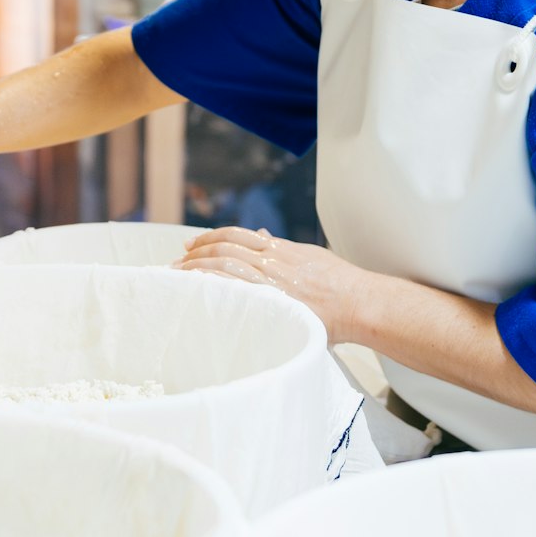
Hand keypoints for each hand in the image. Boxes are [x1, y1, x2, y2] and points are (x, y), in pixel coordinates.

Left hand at [173, 227, 370, 343]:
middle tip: (176, 262)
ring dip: (196, 269)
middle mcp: (272, 261)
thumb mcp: (309, 255)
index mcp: (280, 249)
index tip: (191, 245)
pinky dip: (212, 284)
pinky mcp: (273, 300)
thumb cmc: (340, 284)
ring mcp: (271, 281)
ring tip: (177, 277)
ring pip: (224, 265)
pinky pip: (235, 287)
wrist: (359, 302)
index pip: (235, 235)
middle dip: (195, 253)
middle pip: (223, 248)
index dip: (209, 237)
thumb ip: (282, 247)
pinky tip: (195, 289)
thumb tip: (259, 234)